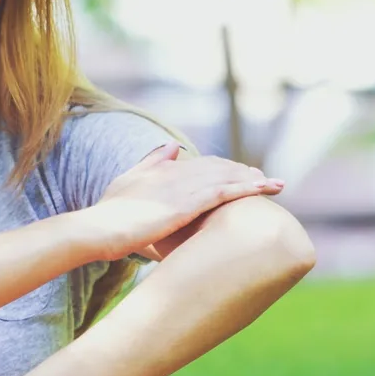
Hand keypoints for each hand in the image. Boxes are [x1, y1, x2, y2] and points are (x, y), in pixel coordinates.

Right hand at [82, 144, 284, 261]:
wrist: (98, 229)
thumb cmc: (109, 214)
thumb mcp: (129, 181)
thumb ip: (152, 162)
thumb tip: (174, 146)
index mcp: (164, 170)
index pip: (201, 164)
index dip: (224, 167)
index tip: (242, 172)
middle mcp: (177, 173)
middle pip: (219, 168)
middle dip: (244, 172)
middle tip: (266, 179)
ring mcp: (183, 188)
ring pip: (227, 178)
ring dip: (253, 179)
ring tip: (276, 184)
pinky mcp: (187, 204)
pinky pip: (225, 192)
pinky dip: (248, 188)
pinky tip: (265, 189)